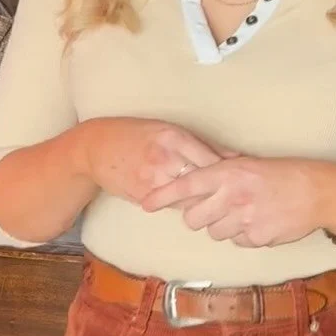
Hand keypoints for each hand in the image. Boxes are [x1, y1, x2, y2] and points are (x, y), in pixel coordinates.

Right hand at [80, 116, 230, 205]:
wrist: (95, 147)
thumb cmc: (136, 134)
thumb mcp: (168, 129)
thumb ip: (200, 143)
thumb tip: (235, 157)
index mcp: (174, 137)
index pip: (212, 160)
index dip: (228, 174)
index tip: (239, 180)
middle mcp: (165, 158)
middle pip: (204, 182)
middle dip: (219, 191)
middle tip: (233, 198)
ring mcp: (152, 179)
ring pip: (189, 199)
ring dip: (202, 202)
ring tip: (215, 203)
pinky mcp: (143, 195)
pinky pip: (172, 206)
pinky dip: (182, 206)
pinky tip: (189, 203)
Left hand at [142, 157, 335, 246]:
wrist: (319, 192)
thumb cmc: (284, 173)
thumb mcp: (249, 163)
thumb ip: (222, 169)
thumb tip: (195, 171)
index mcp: (229, 173)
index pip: (186, 185)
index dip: (163, 196)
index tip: (146, 203)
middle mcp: (233, 196)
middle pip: (193, 219)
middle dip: (199, 217)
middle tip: (214, 210)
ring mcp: (245, 219)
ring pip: (214, 233)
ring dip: (224, 226)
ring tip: (244, 212)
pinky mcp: (258, 238)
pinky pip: (238, 242)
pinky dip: (244, 236)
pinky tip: (260, 221)